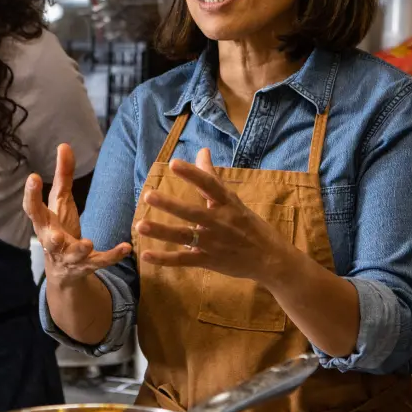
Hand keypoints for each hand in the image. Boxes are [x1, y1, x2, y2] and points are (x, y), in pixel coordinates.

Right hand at [22, 144, 130, 287]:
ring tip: (88, 242)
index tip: (33, 177)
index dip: (31, 194)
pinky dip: (112, 256)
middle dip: (51, 238)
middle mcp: (53, 241)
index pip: (33, 209)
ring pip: (74, 254)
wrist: (64, 271)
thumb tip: (64, 145)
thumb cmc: (59, 228)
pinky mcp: (87, 265)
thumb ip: (63, 176)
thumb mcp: (60, 202)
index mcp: (44, 223)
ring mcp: (70, 256)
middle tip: (55, 235)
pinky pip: (100, 261)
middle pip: (49, 240)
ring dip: (80, 249)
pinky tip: (126, 248)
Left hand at [134, 148, 298, 281]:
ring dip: (162, 231)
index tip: (173, 163)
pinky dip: (165, 259)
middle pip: (193, 212)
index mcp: (227, 204)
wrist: (271, 258)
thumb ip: (212, 176)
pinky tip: (147, 255)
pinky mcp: (209, 260)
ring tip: (140, 225)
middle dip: (170, 204)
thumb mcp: (233, 199)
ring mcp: (214, 243)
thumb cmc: (249, 225)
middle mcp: (220, 222)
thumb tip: (202, 150)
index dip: (193, 174)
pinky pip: (184, 260)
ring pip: (185, 236)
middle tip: (149, 195)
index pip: (209, 185)